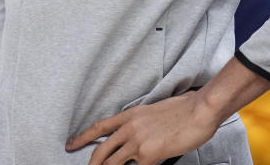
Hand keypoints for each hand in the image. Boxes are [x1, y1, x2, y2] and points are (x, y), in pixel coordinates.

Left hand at [65, 91, 218, 164]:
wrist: (198, 111)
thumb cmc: (183, 110)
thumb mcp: (154, 112)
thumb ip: (141, 125)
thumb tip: (136, 137)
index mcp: (130, 115)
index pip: (100, 127)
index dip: (83, 137)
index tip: (71, 144)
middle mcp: (130, 127)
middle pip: (101, 150)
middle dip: (92, 163)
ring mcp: (138, 142)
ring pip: (113, 163)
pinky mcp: (149, 155)